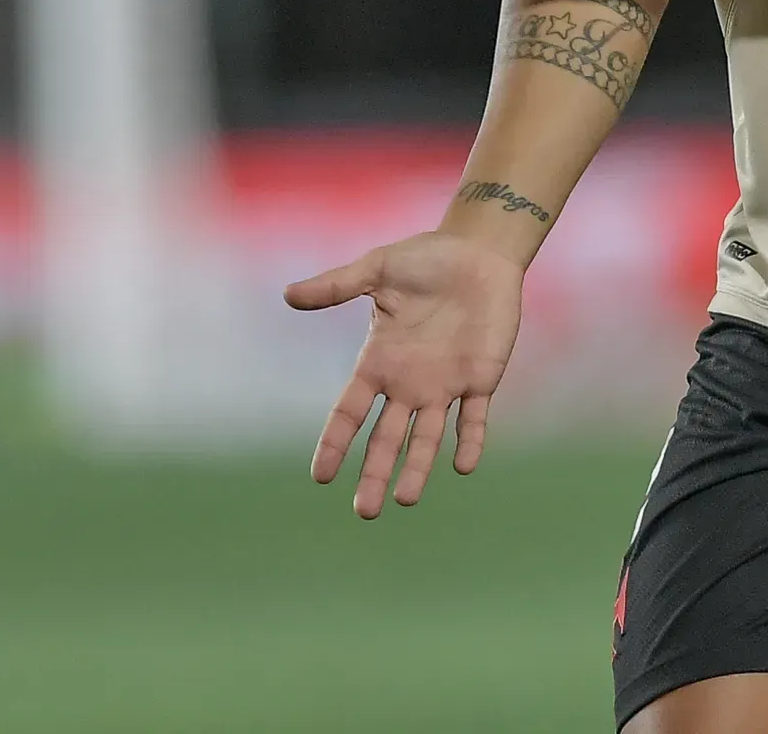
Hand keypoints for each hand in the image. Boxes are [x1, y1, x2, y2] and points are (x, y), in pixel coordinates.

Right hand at [284, 230, 522, 517]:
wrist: (478, 253)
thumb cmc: (426, 259)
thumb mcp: (376, 270)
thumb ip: (336, 286)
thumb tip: (287, 294)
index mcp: (379, 362)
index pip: (350, 412)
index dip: (335, 443)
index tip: (320, 476)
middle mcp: (408, 383)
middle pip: (385, 439)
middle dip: (374, 473)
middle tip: (364, 513)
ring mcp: (444, 384)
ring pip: (427, 438)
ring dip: (417, 468)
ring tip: (405, 500)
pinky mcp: (480, 379)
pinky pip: (473, 419)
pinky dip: (469, 441)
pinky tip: (462, 464)